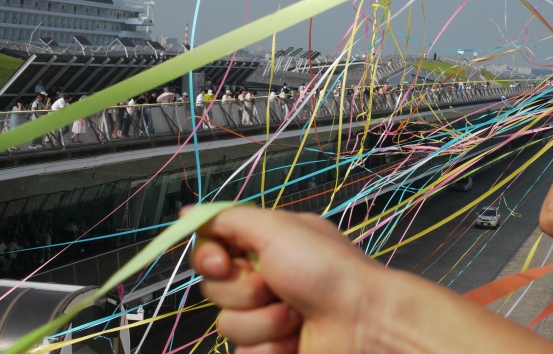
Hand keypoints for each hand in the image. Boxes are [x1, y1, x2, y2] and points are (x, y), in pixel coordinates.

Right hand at [190, 207, 383, 352]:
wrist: (363, 322)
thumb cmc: (330, 272)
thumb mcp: (277, 229)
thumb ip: (229, 219)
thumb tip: (189, 212)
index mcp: (265, 243)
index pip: (211, 248)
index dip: (209, 257)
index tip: (222, 262)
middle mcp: (265, 277)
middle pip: (213, 288)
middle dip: (243, 291)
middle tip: (276, 285)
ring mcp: (268, 314)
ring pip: (227, 325)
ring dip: (262, 321)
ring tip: (295, 314)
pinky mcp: (271, 347)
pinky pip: (243, 353)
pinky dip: (270, 346)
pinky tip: (297, 338)